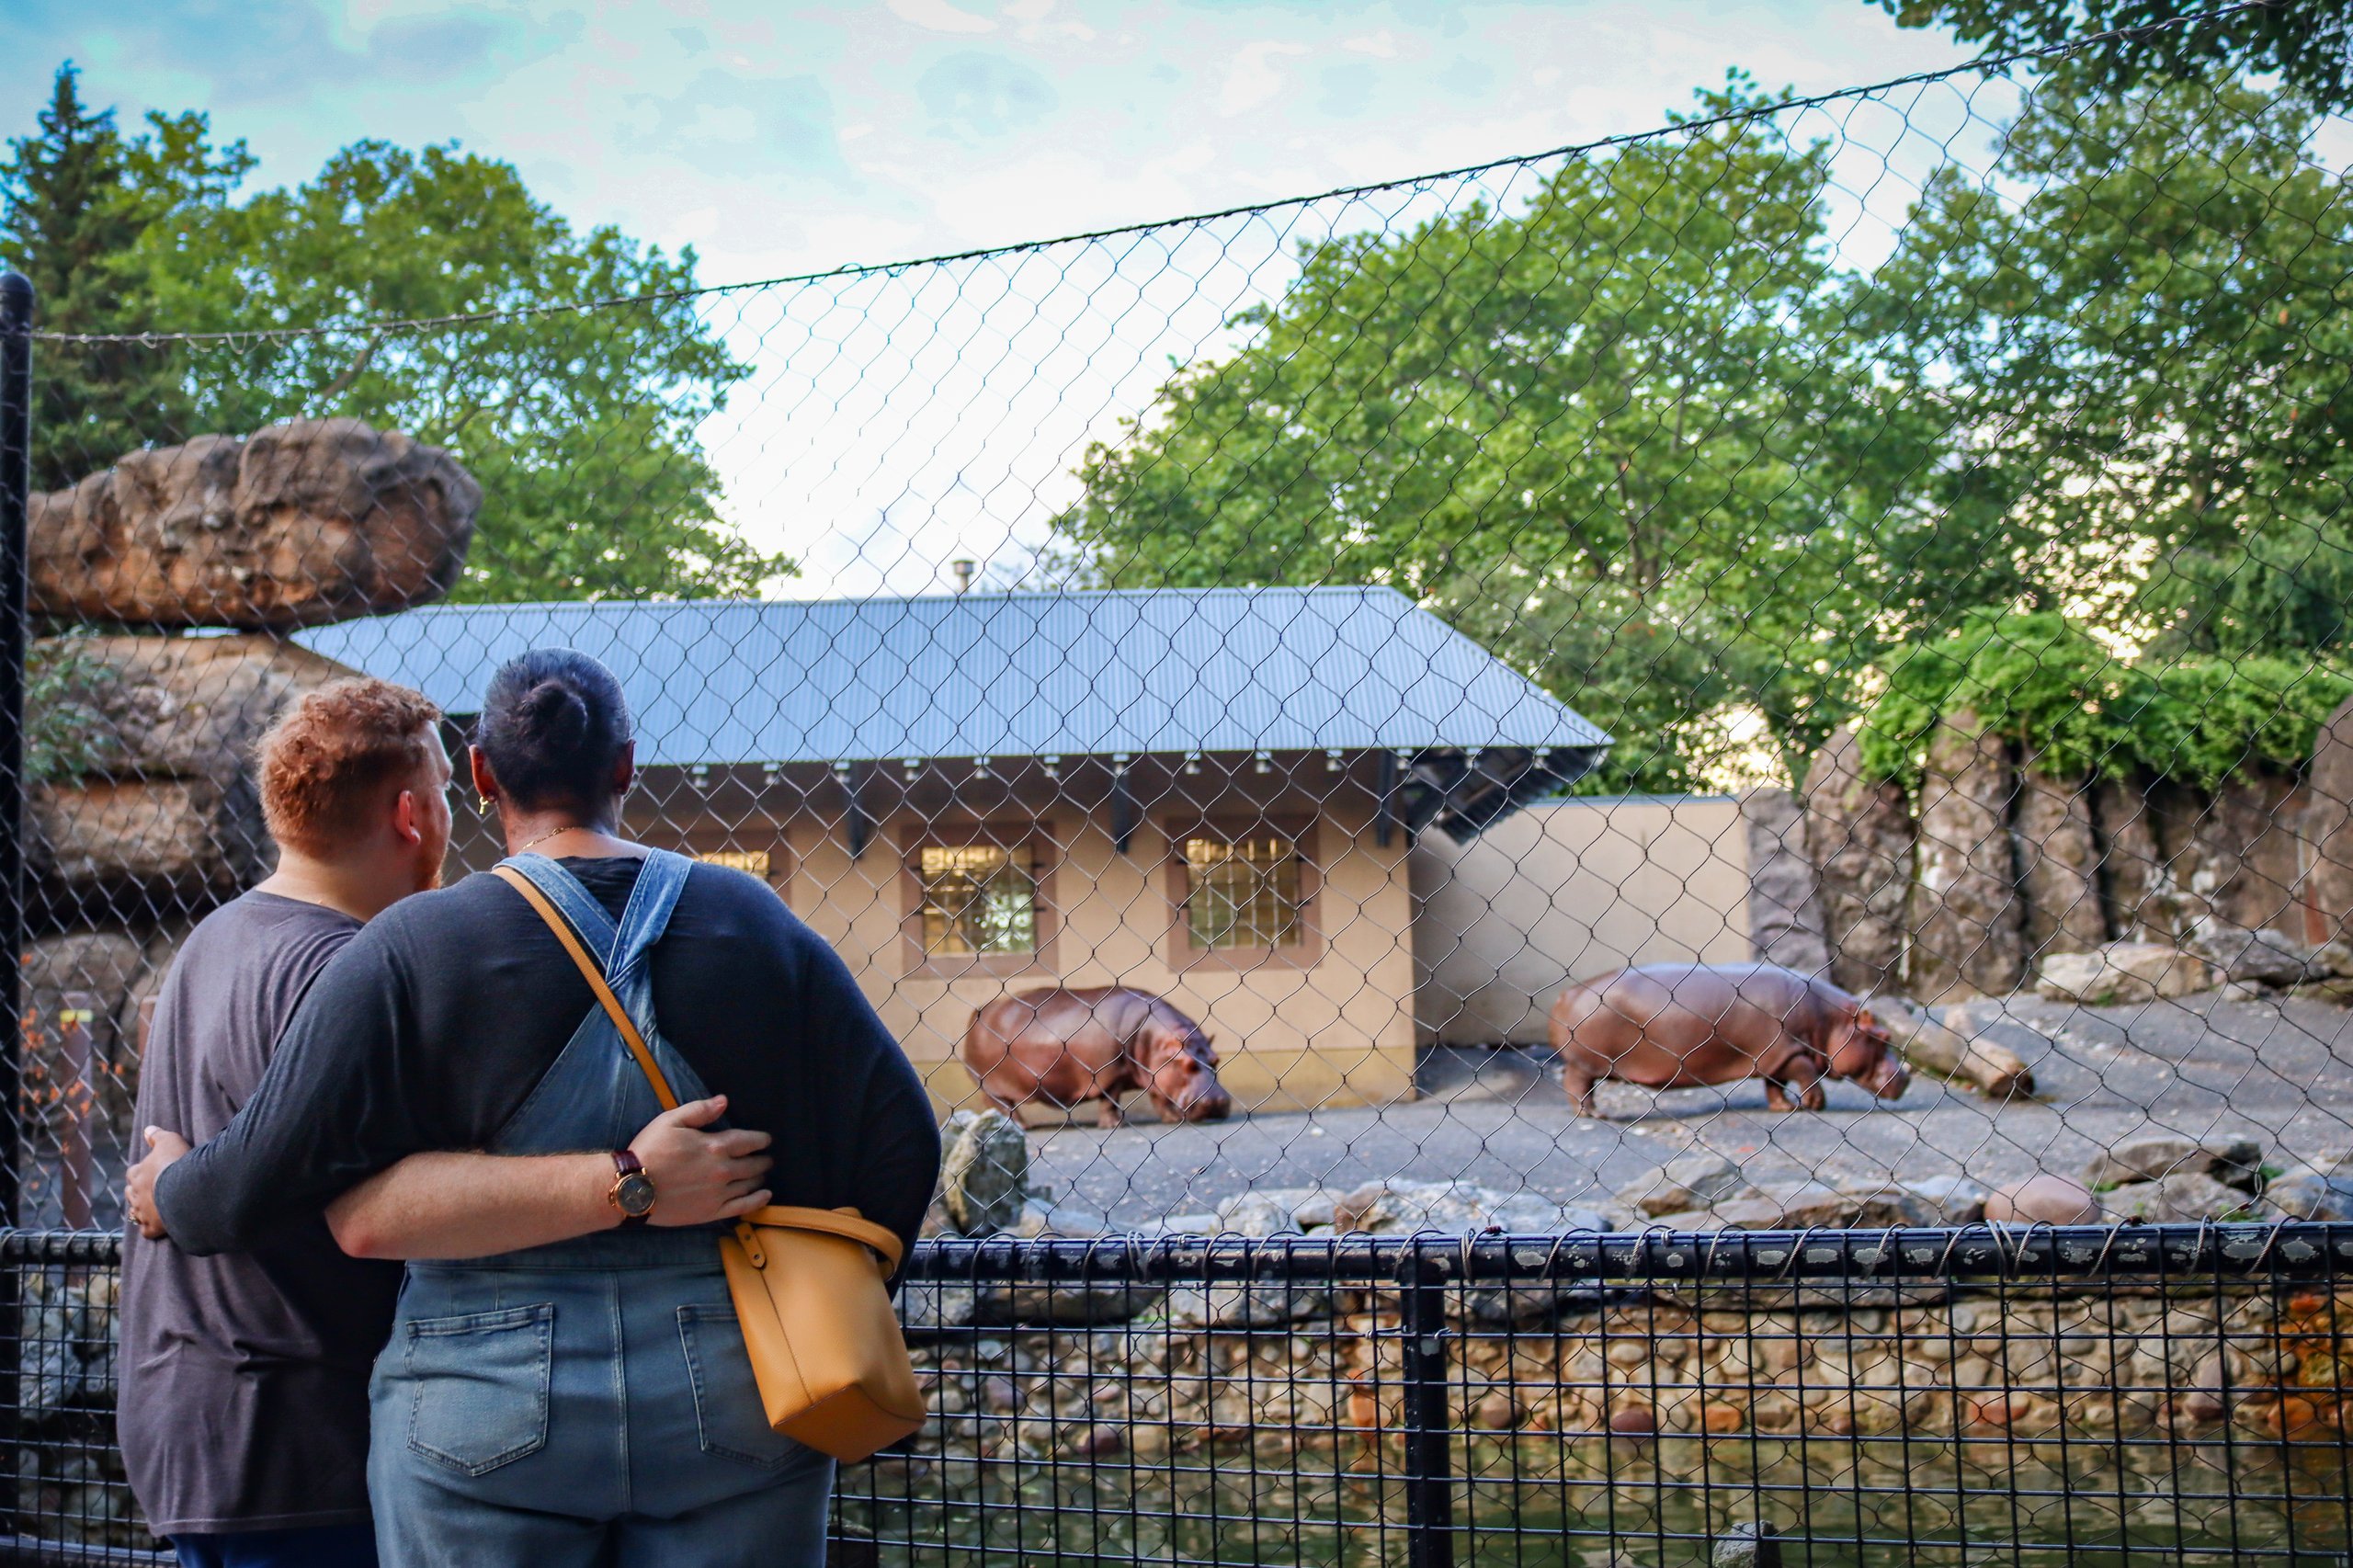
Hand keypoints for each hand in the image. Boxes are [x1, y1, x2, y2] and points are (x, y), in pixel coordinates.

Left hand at [126, 1127, 192, 1240]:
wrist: (184, 1190)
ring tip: (153, 1209)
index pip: (133, 1173)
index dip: (140, 1173)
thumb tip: (147, 1129)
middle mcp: (136, 1194)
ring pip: (135, 1213)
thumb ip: (157, 1136)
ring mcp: (143, 1212)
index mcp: (138, 1174)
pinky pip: (147, 1231)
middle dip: (138, 1193)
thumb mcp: (169, 1141)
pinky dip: (151, 1229)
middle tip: (151, 1191)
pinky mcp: (152, 1227)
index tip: (149, 1172)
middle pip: (131, 1194)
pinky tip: (158, 1227)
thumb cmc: (176, 1163)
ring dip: (142, 1211)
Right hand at [628, 1095, 771, 1227]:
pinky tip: (764, 1196)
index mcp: (714, 1146)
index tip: (766, 1140)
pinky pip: (742, 1207)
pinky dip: (757, 1201)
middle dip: (763, 1160)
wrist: (631, 1187)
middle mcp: (722, 1170)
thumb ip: (700, 1110)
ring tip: (762, 1175)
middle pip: (753, 1164)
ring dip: (759, 1178)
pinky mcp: (711, 1212)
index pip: (748, 1142)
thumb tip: (724, 1101)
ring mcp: (718, 1193)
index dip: (761, 1140)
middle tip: (767, 1159)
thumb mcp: (670, 1121)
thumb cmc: (649, 1150)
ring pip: (749, 1185)